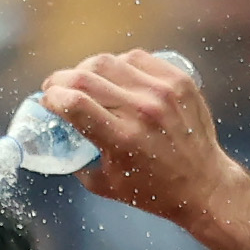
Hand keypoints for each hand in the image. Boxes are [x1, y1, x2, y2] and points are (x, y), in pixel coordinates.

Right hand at [39, 51, 230, 229]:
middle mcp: (142, 111)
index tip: (46, 100)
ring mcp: (162, 92)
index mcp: (122, 140)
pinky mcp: (178, 80)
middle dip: (62, 79)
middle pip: (87, 76)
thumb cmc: (153, 191)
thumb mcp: (108, 186)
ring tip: (84, 80)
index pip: (75, 103)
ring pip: (110, 61)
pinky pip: (138, 58)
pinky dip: (119, 64)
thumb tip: (60, 137)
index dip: (52, 97)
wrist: (203, 185)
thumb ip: (80, 161)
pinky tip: (116, 75)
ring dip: (88, 68)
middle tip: (56, 86)